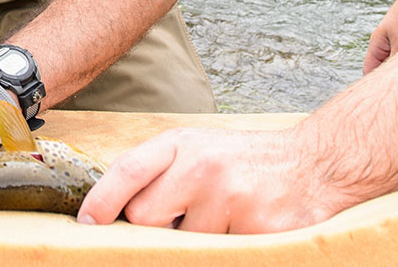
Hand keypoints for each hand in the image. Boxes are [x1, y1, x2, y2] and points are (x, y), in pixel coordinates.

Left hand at [77, 127, 337, 233]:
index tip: (85, 224)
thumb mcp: (197, 149)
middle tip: (174, 222)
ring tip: (217, 220)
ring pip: (181, 243)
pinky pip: (215, 254)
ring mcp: (228, 197)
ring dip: (191, 243)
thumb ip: (159, 172)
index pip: (129, 170)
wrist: (312, 166)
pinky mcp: (253, 229)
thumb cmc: (243, 161)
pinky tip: (235, 231)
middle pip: (145, 216)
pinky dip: (219, 250)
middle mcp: (202, 166)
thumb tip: (114, 210)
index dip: (101, 200)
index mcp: (182, 143)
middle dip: (151, 229)